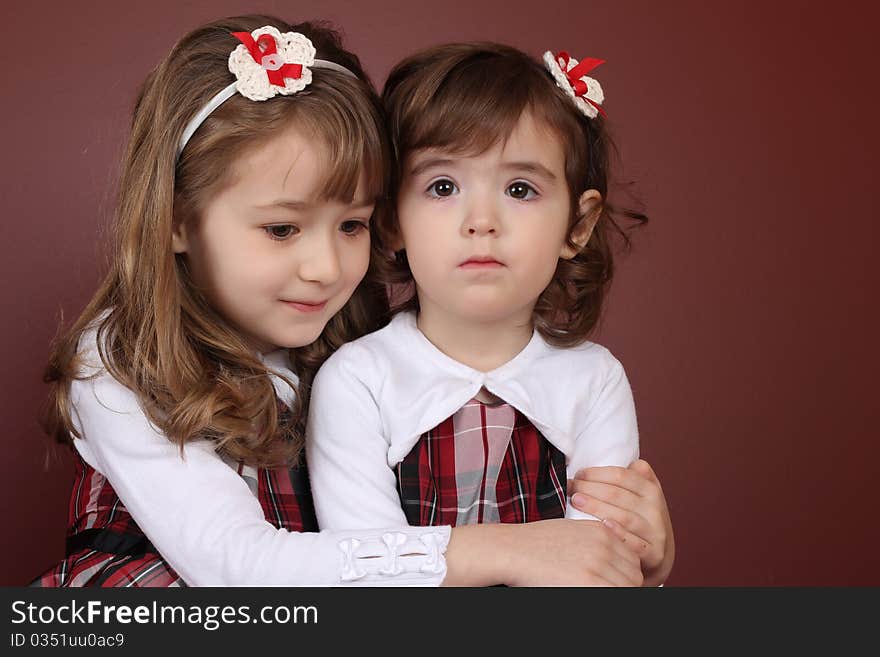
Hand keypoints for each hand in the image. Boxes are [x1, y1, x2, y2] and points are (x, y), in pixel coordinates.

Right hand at [443, 518, 642, 586]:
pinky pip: (612, 594)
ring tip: (591, 589)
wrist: (512, 549)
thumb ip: (597, 542)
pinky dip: (605, 595)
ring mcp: (597, 564)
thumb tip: (614, 564)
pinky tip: (583, 590)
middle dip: (623, 585)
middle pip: (633, 575)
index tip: (611, 580)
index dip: (624, 574)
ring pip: (627, 587)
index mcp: (601, 531)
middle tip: (602, 587)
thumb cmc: (535, 544)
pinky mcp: (588, 583)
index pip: (632, 558)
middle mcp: (604, 545)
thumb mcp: (572, 532)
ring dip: (615, 591)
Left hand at [568, 459, 674, 585]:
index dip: (596, 473)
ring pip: (623, 516)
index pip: (621, 475)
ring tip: (575, 501)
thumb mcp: (641, 494)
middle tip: (570, 487)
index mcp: (651, 489)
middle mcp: (655, 509)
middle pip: (617, 494)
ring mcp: (656, 532)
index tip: (578, 474)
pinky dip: (617, 534)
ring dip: (596, 507)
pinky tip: (601, 526)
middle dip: (589, 488)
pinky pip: (633, 543)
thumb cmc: (639, 519)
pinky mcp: (654, 553)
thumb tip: (608, 455)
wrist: (658, 554)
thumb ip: (630, 476)